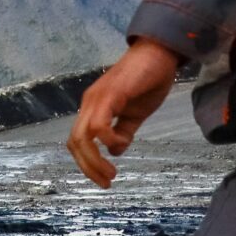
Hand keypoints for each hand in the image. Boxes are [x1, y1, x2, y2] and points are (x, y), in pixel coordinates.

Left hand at [67, 39, 182, 188]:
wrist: (160, 52)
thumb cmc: (149, 80)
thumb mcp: (136, 114)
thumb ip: (125, 131)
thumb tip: (116, 151)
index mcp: (94, 108)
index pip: (78, 141)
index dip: (86, 163)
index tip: (104, 179)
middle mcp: (90, 103)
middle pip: (75, 142)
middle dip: (88, 167)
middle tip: (106, 183)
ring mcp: (98, 98)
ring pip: (82, 136)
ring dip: (94, 160)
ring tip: (111, 174)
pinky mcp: (111, 93)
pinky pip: (99, 123)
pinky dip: (106, 139)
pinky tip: (120, 143)